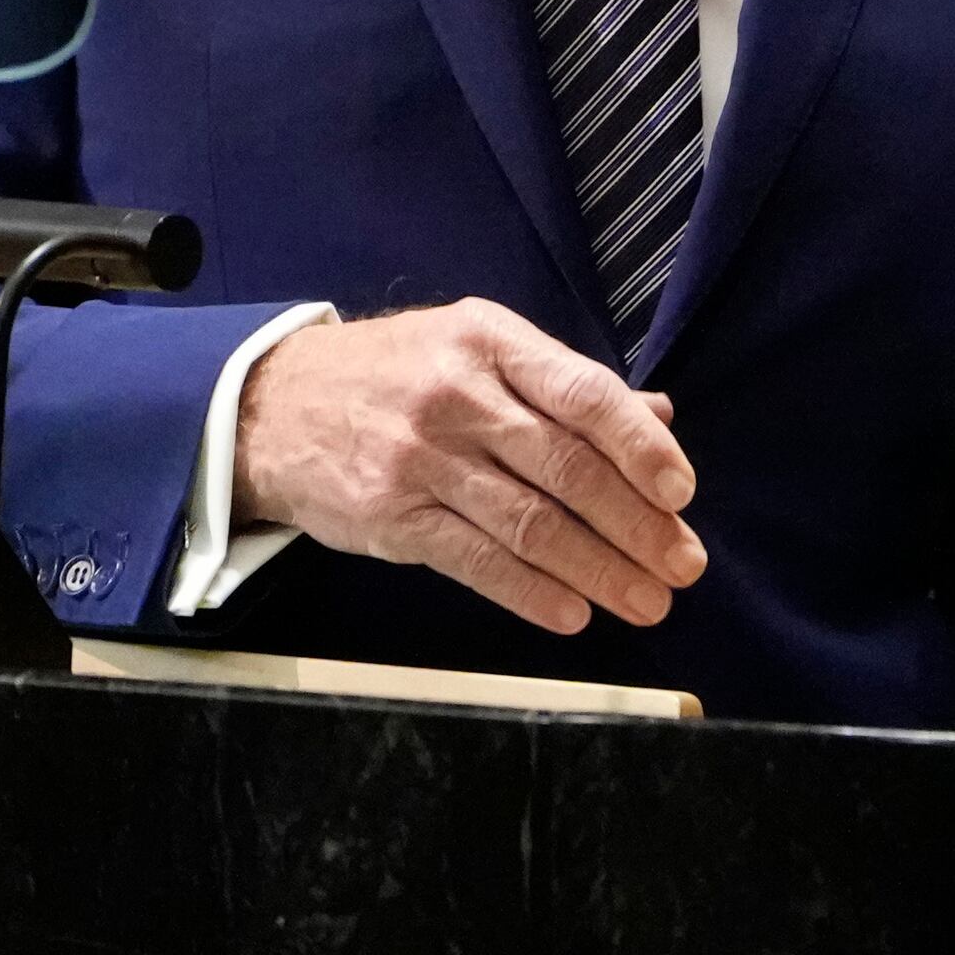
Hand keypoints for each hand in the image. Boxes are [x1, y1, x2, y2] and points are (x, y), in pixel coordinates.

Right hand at [235, 300, 706, 638]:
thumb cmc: (394, 375)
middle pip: (566, 467)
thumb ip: (563, 384)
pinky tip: (573, 613)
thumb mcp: (474, 349)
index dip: (640, 447)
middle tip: (683, 565)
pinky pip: (476, 562)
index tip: (682, 493)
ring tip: (647, 601)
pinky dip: (531, 593)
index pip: (583, 393)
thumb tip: (659, 416)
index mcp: (490, 341)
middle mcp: (458, 395)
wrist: (272, 407)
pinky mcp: (393, 518)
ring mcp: (422, 459)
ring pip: (530, 523)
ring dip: (599, 570)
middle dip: (636, 524)